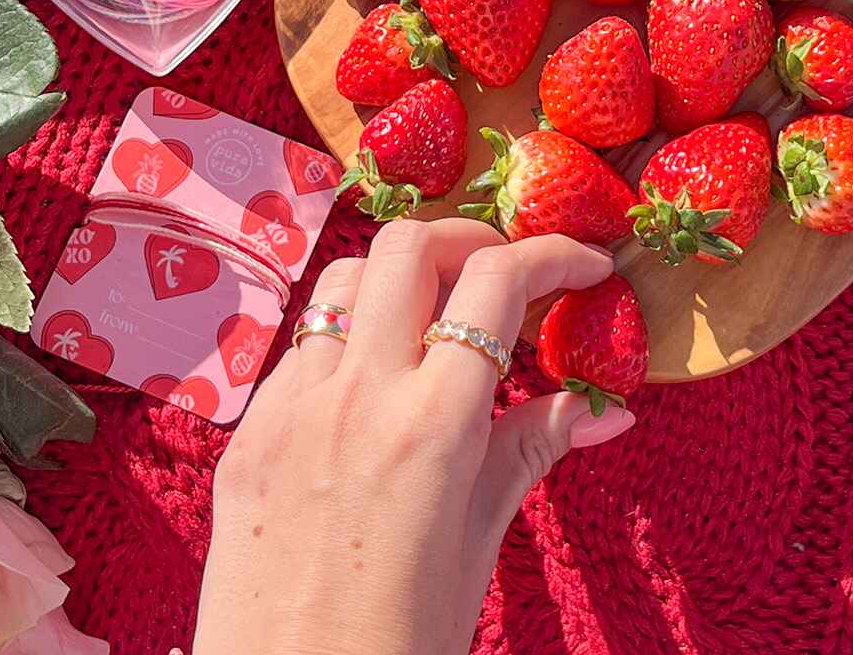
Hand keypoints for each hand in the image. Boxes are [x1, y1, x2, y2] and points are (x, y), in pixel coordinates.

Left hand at [192, 221, 631, 654]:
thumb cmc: (398, 648)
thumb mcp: (477, 546)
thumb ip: (529, 450)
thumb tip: (605, 407)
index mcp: (430, 426)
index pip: (496, 283)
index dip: (554, 256)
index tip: (588, 267)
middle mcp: (355, 395)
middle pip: (410, 245)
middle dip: (470, 240)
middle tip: (505, 276)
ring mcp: (289, 408)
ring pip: (344, 278)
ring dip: (400, 277)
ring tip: (435, 318)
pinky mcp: (246, 434)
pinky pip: (301, 348)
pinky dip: (347, 340)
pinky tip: (371, 387)